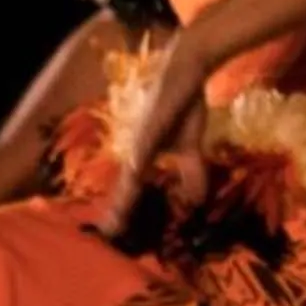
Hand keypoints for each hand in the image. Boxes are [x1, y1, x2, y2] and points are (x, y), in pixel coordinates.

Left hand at [103, 43, 211, 236]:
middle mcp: (137, 149)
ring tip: (115, 218)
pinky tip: (134, 173)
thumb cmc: (183, 106)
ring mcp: (142, 137)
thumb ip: (192, 171)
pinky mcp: (151, 124)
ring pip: (130, 171)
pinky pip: (144, 146)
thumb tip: (197, 200)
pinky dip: (138, 162)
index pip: (132, 188)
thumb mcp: (191, 146)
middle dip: (118, 210)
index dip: (124, 209)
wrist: (187, 71)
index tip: (114, 233)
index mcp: (144, 155)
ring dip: (123, 194)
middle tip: (108, 234)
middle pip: (126, 185)